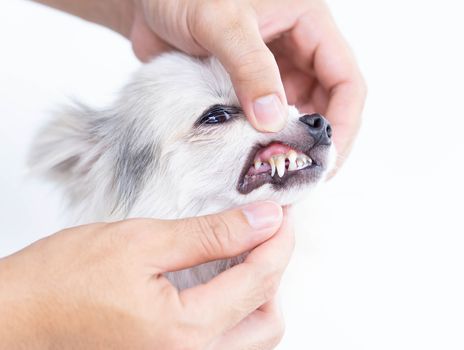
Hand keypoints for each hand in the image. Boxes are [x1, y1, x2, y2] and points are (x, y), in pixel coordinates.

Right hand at [0, 202, 292, 349]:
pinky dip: (236, 313)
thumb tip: (263, 219)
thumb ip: (211, 234)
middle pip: (268, 320)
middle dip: (274, 272)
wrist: (18, 319)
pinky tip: (221, 282)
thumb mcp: (141, 242)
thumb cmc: (62, 282)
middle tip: (265, 233)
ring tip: (244, 255)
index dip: (278, 240)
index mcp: (186, 332)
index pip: (260, 280)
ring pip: (253, 339)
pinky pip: (227, 346)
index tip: (282, 214)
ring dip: (258, 296)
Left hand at [129, 0, 365, 170]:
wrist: (144, 1)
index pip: (345, 80)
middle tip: (303, 176)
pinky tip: (257, 157)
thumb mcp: (221, 22)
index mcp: (308, 23)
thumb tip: (273, 123)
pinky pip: (268, 117)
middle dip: (320, 141)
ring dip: (293, 142)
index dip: (343, 123)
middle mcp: (298, 48)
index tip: (326, 159)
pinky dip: (266, 139)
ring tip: (281, 172)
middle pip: (329, 103)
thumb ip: (249, 68)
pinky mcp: (250, 85)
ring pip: (300, 113)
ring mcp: (274, 69)